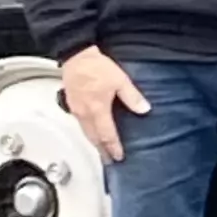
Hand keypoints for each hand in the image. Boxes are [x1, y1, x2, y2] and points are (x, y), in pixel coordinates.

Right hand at [60, 47, 148, 161]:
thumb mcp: (120, 80)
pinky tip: (91, 131)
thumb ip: (132, 97)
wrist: (77, 56)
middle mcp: (84, 113)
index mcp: (97, 110)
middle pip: (93, 139)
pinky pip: (79, 124)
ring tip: (100, 150)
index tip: (118, 157)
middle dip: (102, 151)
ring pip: (85, 132)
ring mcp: (76, 109)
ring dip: (93, 143)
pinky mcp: (71, 104)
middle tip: (108, 160)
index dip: (113, 148)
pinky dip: (87, 132)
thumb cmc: (95, 66)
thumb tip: (144, 109)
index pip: (107, 135)